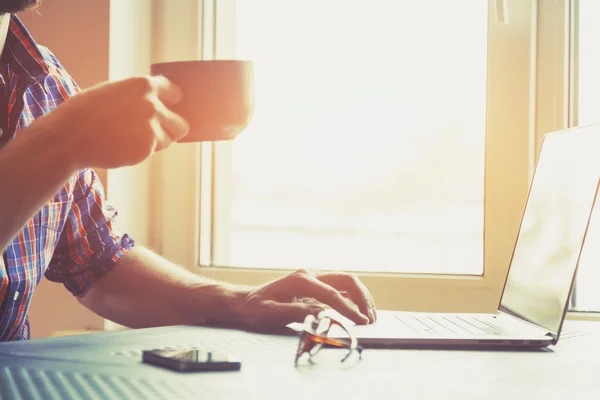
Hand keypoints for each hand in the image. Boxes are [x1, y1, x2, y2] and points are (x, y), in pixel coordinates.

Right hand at [27, 76, 188, 169]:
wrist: (69, 137)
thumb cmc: (86, 113)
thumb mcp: (113, 92)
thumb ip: (137, 96)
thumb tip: (158, 104)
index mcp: (143, 85)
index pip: (174, 92)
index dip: (172, 101)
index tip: (172, 106)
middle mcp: (152, 105)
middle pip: (181, 123)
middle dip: (172, 128)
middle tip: (160, 131)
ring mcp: (151, 128)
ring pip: (169, 139)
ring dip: (156, 141)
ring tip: (132, 139)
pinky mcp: (146, 148)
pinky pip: (152, 151)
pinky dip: (141, 151)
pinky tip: (122, 146)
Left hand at [236, 269, 376, 329]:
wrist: (244, 302)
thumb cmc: (255, 308)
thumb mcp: (270, 313)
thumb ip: (294, 312)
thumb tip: (319, 314)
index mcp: (300, 280)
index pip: (331, 293)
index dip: (348, 308)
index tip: (361, 322)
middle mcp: (310, 275)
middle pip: (346, 280)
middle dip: (362, 298)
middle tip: (371, 319)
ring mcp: (314, 279)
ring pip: (346, 282)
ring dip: (361, 297)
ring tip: (371, 317)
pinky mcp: (316, 287)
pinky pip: (340, 289)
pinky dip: (353, 299)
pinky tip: (359, 312)